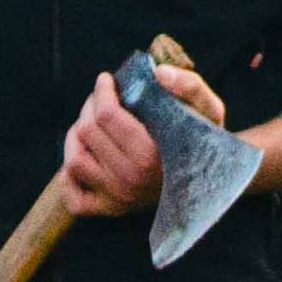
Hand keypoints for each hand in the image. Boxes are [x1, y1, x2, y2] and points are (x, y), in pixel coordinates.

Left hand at [64, 48, 220, 220]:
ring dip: (76, 138)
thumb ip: (190, 86)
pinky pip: (72, 196)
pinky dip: (68, 178)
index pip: (106, 115)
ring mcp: (117, 197)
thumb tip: (159, 72)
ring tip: (91, 126)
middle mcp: (130, 179)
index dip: (102, 91)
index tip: (106, 79)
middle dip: (90, 108)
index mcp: (150, 154)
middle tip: (102, 101)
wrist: (212, 178)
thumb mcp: (209, 109)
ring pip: (73, 159)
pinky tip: (85, 158)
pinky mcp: (110, 209)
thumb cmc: (204, 138)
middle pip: (86, 131)